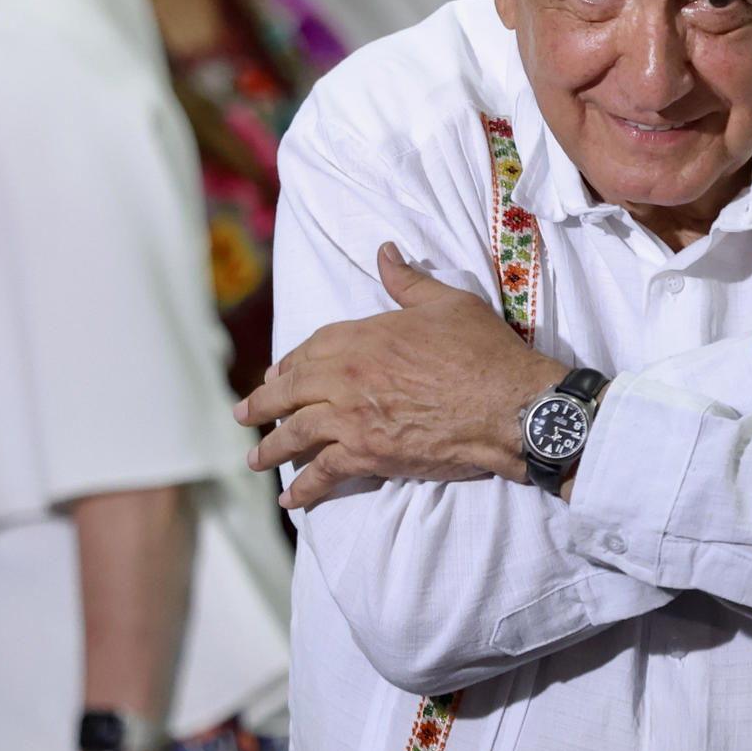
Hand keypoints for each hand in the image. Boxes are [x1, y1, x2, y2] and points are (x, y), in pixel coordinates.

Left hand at [238, 243, 565, 508]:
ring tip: (255, 459)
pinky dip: (303, 487)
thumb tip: (384, 252)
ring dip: (272, 447)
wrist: (508, 406)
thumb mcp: (448, 303)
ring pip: (297, 433)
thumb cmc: (483, 351)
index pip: (311, 348)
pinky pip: (323, 472)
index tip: (277, 373)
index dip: (290, 362)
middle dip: (262, 404)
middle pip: (291, 390)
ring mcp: (352, 418)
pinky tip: (290, 498)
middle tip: (244, 415)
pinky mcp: (366, 454)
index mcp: (363, 336)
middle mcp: (347, 376)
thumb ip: (408, 281)